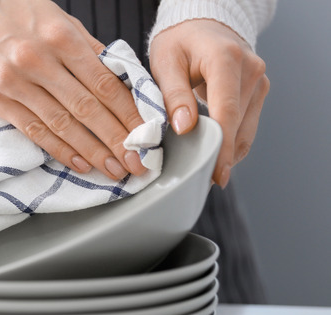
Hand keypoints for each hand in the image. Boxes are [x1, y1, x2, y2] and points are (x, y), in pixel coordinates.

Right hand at [0, 0, 145, 179]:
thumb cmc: (21, 17)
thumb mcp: (62, 21)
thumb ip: (91, 52)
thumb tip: (124, 84)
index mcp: (60, 38)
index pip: (103, 83)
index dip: (127, 113)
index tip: (144, 134)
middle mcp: (37, 61)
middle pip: (85, 109)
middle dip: (115, 140)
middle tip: (136, 163)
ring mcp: (13, 83)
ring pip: (61, 125)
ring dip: (91, 151)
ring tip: (113, 168)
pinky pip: (34, 131)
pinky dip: (60, 150)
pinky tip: (80, 163)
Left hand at [149, 19, 269, 187]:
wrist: (201, 27)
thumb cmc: (180, 42)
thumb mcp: (165, 63)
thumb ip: (173, 95)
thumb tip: (184, 128)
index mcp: (226, 60)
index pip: (226, 110)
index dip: (221, 145)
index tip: (215, 171)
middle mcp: (251, 70)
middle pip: (238, 124)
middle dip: (221, 155)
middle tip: (200, 179)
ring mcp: (258, 82)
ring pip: (246, 129)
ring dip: (227, 152)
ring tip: (204, 171)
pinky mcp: (257, 92)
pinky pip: (245, 125)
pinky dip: (230, 142)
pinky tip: (213, 154)